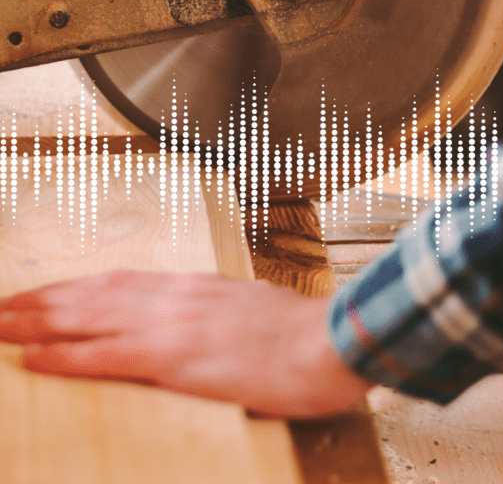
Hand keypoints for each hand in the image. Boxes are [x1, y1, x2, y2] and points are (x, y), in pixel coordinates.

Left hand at [0, 270, 368, 417]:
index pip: (118, 282)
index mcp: (192, 288)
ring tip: (3, 325)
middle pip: (93, 293)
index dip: (75, 288)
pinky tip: (36, 359)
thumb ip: (214, 314)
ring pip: (90, 318)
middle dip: (43, 301)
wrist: (331, 339)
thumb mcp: (250, 313)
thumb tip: (194, 326)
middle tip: (2, 307)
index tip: (44, 293)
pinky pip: (108, 356)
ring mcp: (173, 323)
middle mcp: (174, 296)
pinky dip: (67, 357)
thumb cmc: (300, 334)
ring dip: (39, 322)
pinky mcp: (177, 357)